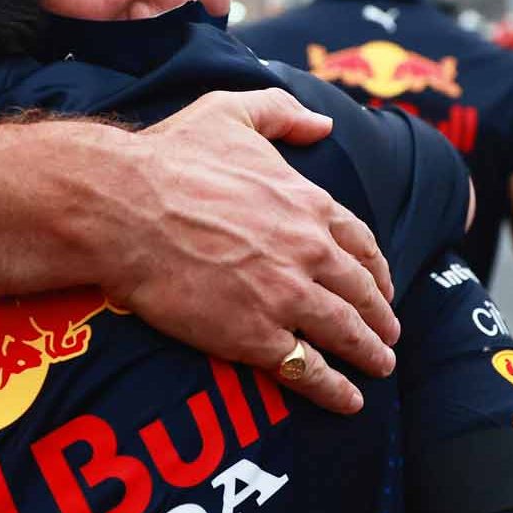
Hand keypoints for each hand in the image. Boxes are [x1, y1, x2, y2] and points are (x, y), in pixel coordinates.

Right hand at [105, 89, 399, 414]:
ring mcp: (285, 295)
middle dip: (381, 316)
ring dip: (369, 353)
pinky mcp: (255, 335)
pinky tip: (348, 400)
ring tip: (380, 367)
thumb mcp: (228, 112)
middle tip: (389, 333)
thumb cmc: (168, 158)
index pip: (360, 242)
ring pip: (344, 332)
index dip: (376, 268)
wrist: (123, 208)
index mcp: (306, 202)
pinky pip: (307, 369)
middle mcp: (308, 250)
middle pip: (362, 291)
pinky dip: (334, 389)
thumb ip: (280, 113)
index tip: (382, 285)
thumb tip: (320, 123)